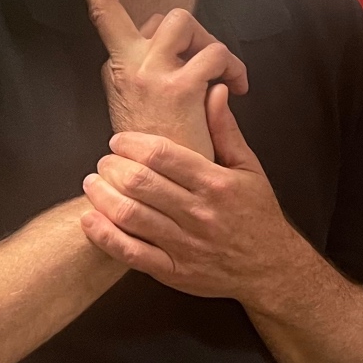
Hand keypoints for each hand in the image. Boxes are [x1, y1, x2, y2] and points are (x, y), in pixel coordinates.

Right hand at [77, 0, 247, 158]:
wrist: (157, 191)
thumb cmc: (160, 153)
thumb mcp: (139, 111)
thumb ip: (148, 77)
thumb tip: (171, 53)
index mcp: (117, 69)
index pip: (106, 18)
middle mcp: (128, 65)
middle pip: (164, 17)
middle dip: (193, 33)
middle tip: (207, 63)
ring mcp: (151, 73)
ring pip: (185, 21)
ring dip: (211, 44)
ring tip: (223, 77)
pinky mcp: (180, 86)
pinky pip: (215, 52)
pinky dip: (233, 67)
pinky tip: (235, 91)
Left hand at [79, 84, 309, 301]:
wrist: (272, 268)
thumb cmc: (259, 215)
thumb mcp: (250, 169)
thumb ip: (226, 131)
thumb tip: (214, 91)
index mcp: (217, 184)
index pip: (162, 155)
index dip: (131, 143)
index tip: (118, 141)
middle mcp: (200, 213)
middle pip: (140, 182)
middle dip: (112, 167)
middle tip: (103, 162)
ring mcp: (185, 244)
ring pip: (130, 215)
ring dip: (102, 195)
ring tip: (93, 183)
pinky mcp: (173, 271)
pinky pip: (130, 252)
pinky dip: (104, 234)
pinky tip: (91, 219)